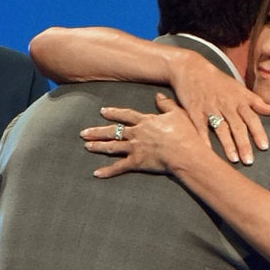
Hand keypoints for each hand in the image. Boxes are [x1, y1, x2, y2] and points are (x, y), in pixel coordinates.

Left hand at [81, 95, 215, 177]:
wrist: (185, 153)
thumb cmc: (185, 134)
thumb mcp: (177, 114)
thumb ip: (166, 104)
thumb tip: (158, 96)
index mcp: (145, 121)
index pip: (125, 115)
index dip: (114, 113)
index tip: (103, 111)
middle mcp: (137, 133)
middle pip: (113, 131)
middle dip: (97, 131)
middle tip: (84, 132)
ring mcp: (135, 148)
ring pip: (112, 146)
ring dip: (98, 146)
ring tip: (87, 146)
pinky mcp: (137, 162)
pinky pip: (119, 167)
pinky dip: (107, 171)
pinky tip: (96, 173)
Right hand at [170, 53, 269, 162]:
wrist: (191, 68)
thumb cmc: (217, 80)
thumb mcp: (239, 87)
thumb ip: (256, 101)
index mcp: (238, 100)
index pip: (252, 118)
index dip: (258, 132)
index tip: (264, 147)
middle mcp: (226, 104)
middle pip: (237, 126)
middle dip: (244, 144)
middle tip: (249, 161)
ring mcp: (210, 107)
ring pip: (221, 128)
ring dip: (228, 145)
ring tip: (234, 159)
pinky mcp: (195, 110)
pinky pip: (201, 127)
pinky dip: (204, 140)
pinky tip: (208, 152)